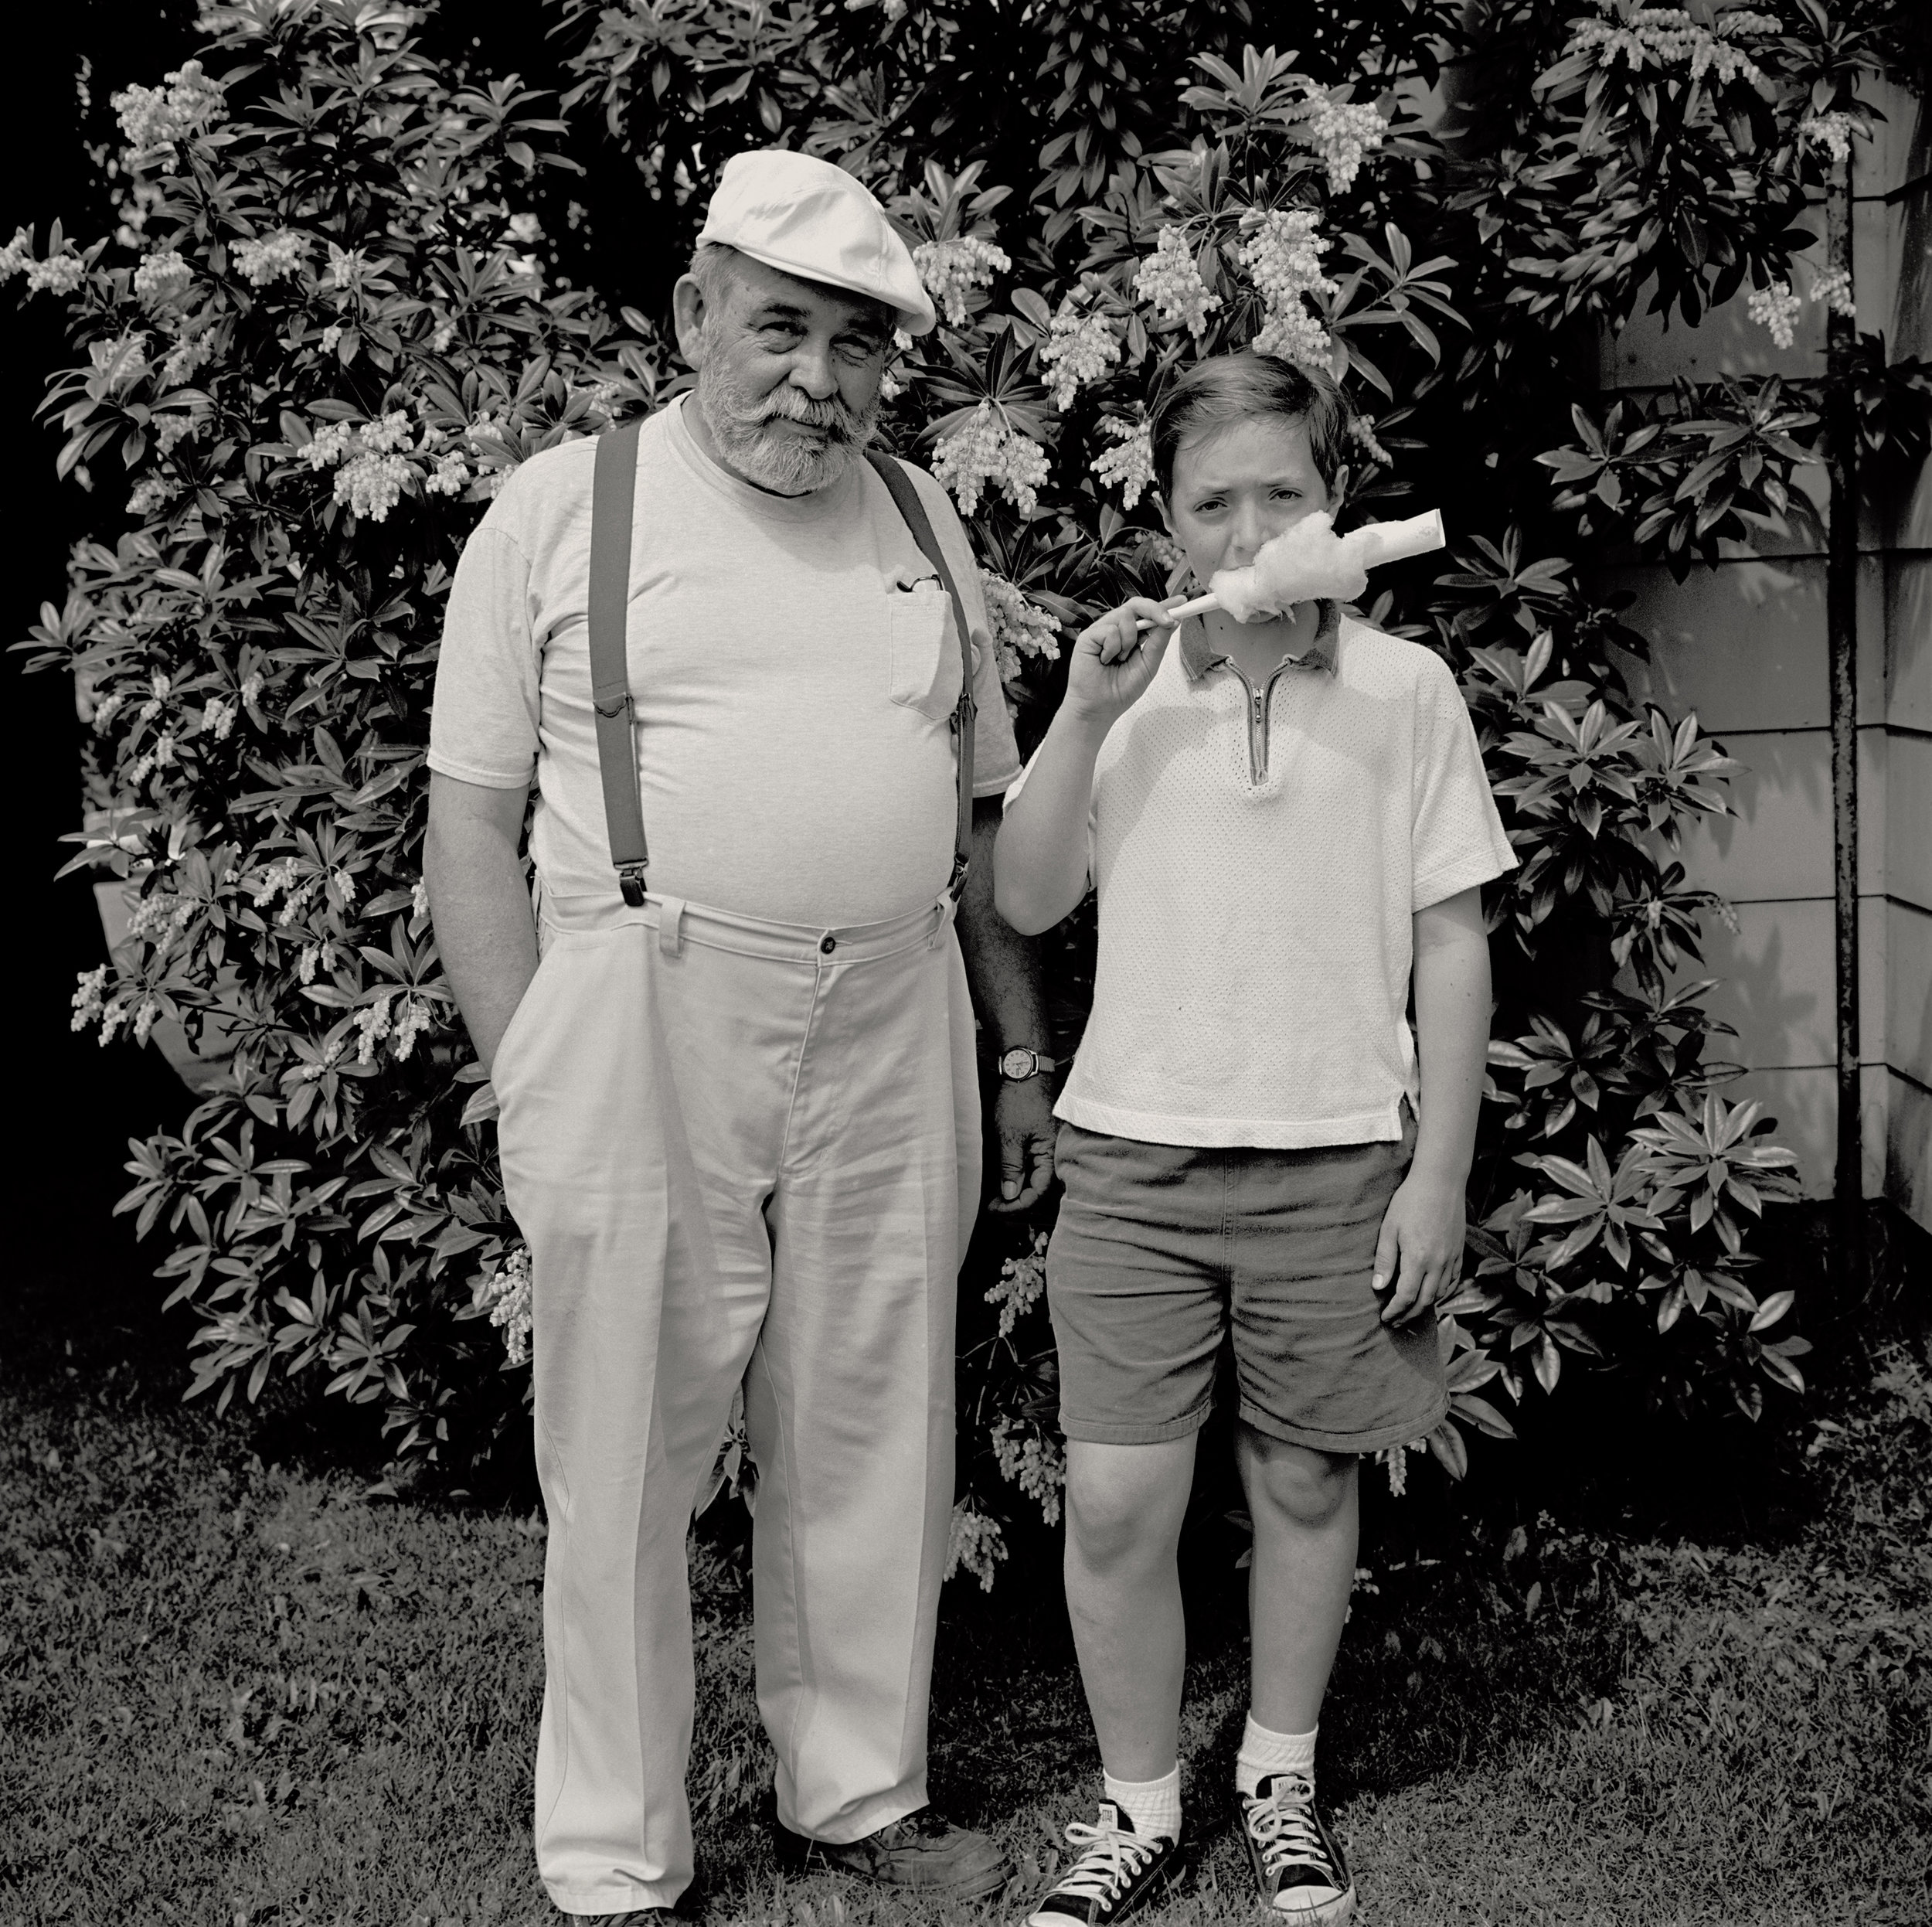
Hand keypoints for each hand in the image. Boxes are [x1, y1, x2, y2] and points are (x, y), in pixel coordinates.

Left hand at [986, 1074, 1055, 1213]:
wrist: (1026, 1072)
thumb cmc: (1020, 1099)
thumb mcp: (1010, 1136)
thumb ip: (1012, 1167)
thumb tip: (1011, 1194)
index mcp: (1052, 1153)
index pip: (1039, 1191)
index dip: (1018, 1205)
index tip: (997, 1210)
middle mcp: (1055, 1154)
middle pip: (1040, 1191)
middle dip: (1017, 1204)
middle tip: (995, 1209)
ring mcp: (1049, 1149)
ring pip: (1037, 1181)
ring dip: (1018, 1194)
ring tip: (998, 1200)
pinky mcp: (1042, 1144)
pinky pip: (1035, 1169)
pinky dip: (1020, 1180)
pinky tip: (1006, 1183)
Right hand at [1063, 596, 1183, 729]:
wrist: (1099, 709)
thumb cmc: (1120, 691)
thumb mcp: (1148, 665)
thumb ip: (1159, 642)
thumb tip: (1174, 621)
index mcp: (1132, 635)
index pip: (1148, 614)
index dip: (1164, 606)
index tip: (1182, 601)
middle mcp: (1116, 629)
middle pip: (1136, 605)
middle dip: (1155, 610)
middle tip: (1167, 621)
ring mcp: (1101, 631)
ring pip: (1125, 615)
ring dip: (1130, 640)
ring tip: (1120, 659)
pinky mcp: (1088, 636)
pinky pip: (1110, 630)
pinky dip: (1113, 647)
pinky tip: (1105, 660)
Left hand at [1371, 1171, 1465, 1323]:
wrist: (1440, 1182)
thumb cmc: (1410, 1201)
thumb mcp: (1389, 1228)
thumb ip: (1385, 1259)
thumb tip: (1378, 1287)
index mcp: (1418, 1259)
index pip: (1406, 1297)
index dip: (1395, 1311)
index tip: (1386, 1318)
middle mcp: (1438, 1263)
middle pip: (1425, 1302)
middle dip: (1409, 1315)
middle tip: (1396, 1322)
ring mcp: (1452, 1258)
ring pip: (1440, 1294)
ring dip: (1425, 1307)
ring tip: (1411, 1311)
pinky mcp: (1459, 1252)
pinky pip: (1453, 1281)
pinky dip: (1442, 1293)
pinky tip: (1433, 1294)